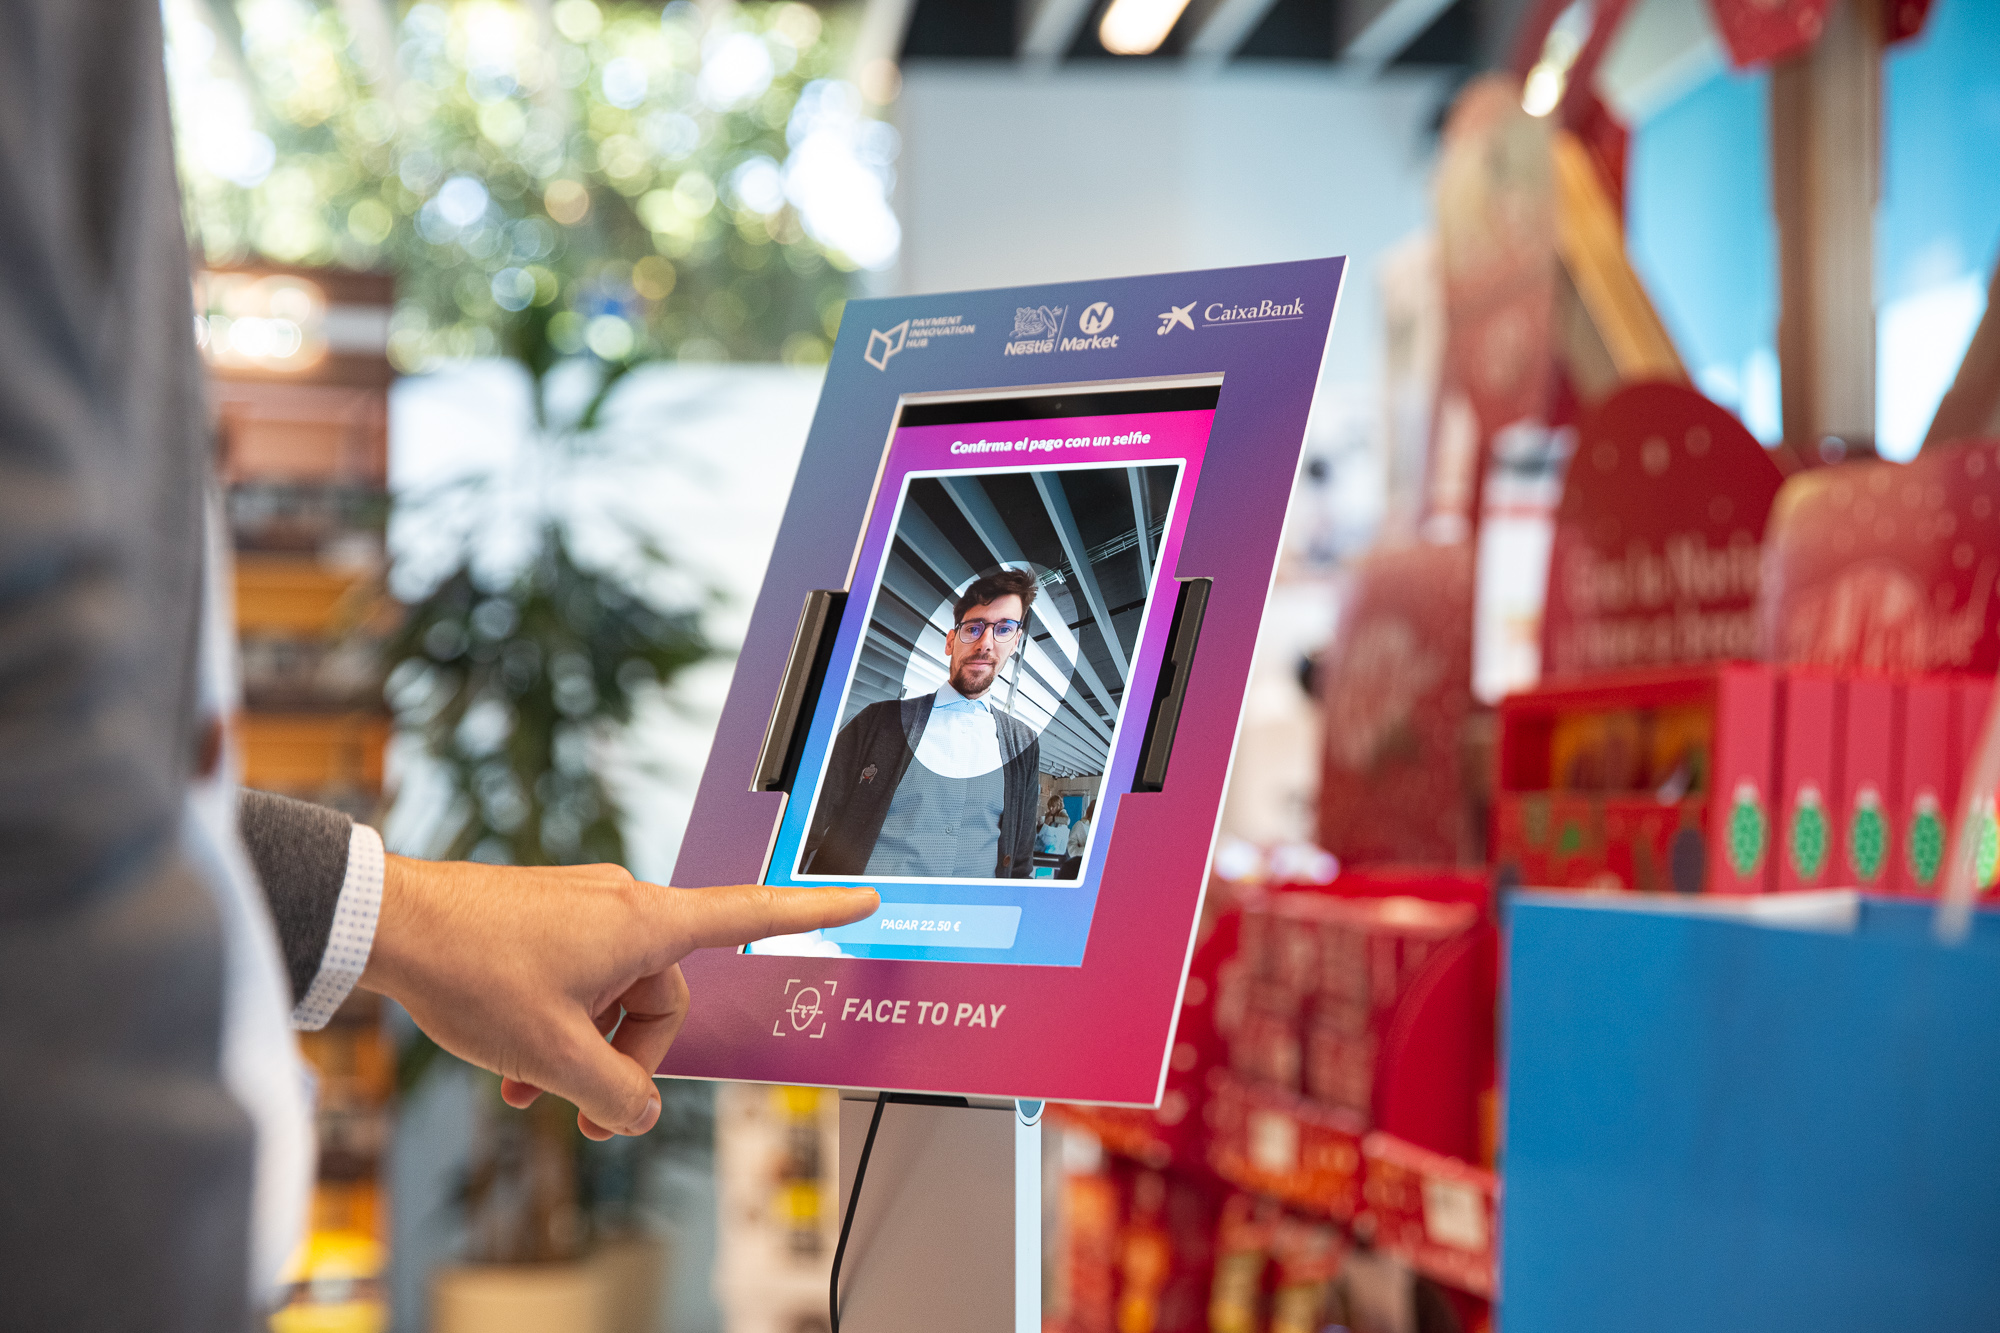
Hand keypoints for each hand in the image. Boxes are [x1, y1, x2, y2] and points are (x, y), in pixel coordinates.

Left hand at [359, 857, 877, 1139]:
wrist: (392, 923)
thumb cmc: (474, 972)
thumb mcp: (552, 1054)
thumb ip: (613, 1093)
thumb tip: (639, 1111)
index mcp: (647, 923)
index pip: (753, 911)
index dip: (817, 909)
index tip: (868, 899)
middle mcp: (626, 904)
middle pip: (667, 994)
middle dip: (629, 1055)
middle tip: (581, 1103)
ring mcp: (587, 906)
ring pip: (617, 992)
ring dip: (585, 1046)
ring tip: (530, 1089)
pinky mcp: (553, 914)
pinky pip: (583, 977)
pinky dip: (562, 1021)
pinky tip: (515, 1062)